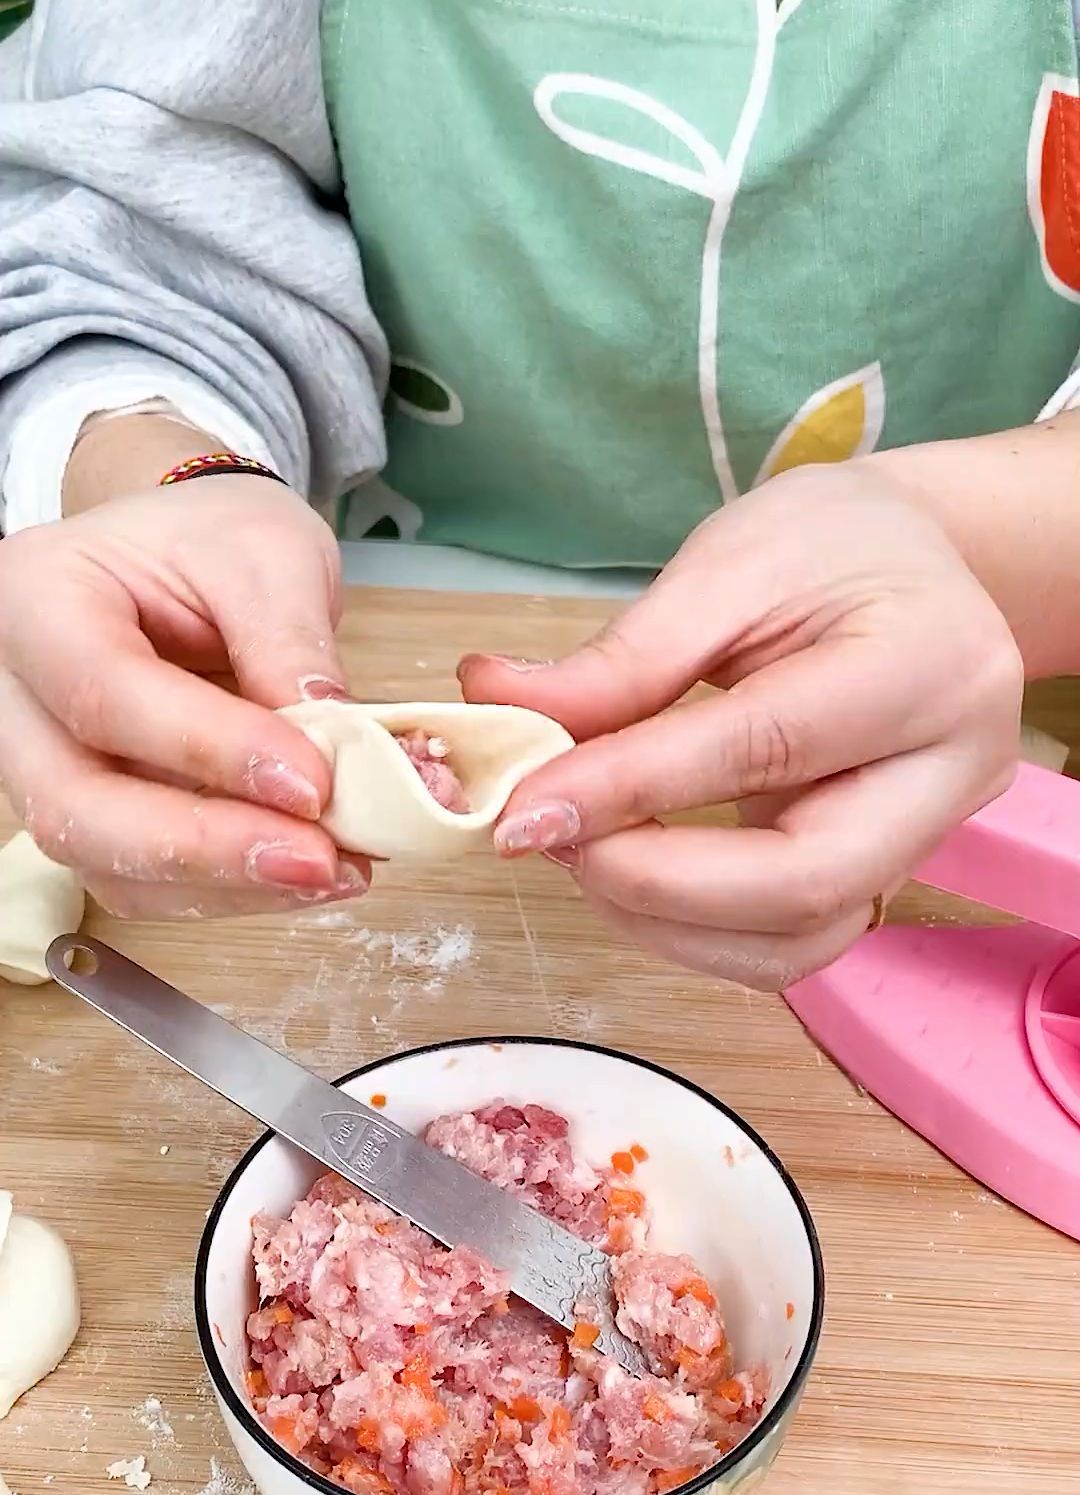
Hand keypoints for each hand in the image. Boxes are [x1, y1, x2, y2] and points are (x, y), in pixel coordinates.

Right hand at [0, 474, 370, 918]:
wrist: (189, 557)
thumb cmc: (212, 541)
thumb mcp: (268, 553)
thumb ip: (291, 641)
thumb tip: (335, 748)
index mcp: (38, 598)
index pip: (106, 693)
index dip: (209, 750)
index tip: (312, 782)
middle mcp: (15, 693)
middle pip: (76, 805)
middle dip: (206, 848)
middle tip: (319, 857)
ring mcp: (41, 765)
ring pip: (106, 861)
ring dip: (227, 883)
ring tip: (335, 867)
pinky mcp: (88, 816)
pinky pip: (140, 882)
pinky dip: (227, 888)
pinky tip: (305, 870)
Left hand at [461, 462, 1023, 989]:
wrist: (924, 570)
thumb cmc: (835, 547)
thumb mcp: (732, 563)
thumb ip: (626, 656)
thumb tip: (497, 707)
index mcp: (930, 664)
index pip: (768, 747)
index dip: (634, 786)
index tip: (523, 804)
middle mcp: (951, 773)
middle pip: (802, 886)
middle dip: (650, 882)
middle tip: (545, 835)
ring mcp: (926, 843)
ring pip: (793, 945)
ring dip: (659, 921)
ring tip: (578, 846)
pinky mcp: (882, 882)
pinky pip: (785, 947)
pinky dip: (688, 930)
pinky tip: (627, 869)